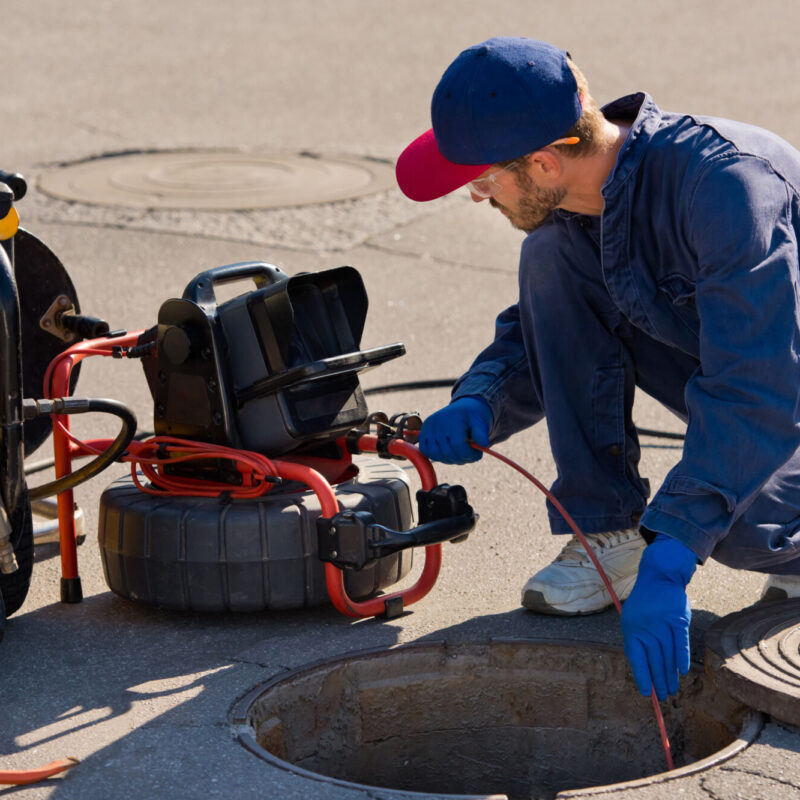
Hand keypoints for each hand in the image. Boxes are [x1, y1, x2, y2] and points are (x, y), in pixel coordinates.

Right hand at [417, 396, 491, 463]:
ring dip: (450, 459)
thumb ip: (482, 433)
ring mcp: (428, 428)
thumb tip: (484, 444)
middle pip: (447, 452)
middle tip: (470, 455)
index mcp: (453, 418)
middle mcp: (438, 423)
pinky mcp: (423, 433)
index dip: (469, 454)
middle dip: (462, 458)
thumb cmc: (473, 417)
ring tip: (460, 454)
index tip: (478, 454)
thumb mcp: (481, 422)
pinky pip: (426, 451)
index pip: (458, 445)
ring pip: (436, 454)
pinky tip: (448, 452)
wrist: (463, 409)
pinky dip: (437, 456)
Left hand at [620, 534, 697, 700]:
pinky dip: (681, 657)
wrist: (659, 578)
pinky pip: (680, 642)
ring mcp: (663, 624)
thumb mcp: (632, 620)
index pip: (636, 658)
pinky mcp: (679, 620)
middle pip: (654, 660)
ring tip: (672, 690)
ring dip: (670, 675)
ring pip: (667, 655)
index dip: (642, 676)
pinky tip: (681, 671)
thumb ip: (636, 642)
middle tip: (663, 697)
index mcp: (632, 630)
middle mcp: (647, 628)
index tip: (647, 693)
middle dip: (658, 681)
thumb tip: (644, 670)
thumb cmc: (644, 604)